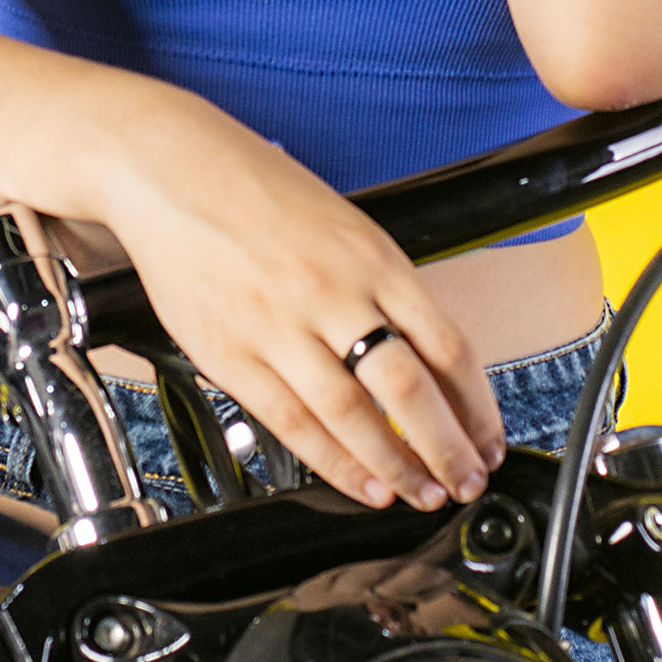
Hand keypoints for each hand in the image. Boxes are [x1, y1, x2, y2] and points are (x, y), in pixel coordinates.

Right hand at [104, 117, 504, 510]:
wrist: (173, 169)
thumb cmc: (259, 191)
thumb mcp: (345, 226)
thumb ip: (383, 289)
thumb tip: (426, 362)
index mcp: (372, 257)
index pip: (447, 346)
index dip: (476, 406)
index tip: (488, 437)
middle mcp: (333, 292)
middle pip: (408, 389)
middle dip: (447, 448)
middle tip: (466, 480)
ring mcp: (280, 326)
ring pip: (354, 416)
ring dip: (396, 466)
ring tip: (420, 492)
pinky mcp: (232, 354)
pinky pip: (293, 422)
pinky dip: (334, 462)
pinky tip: (362, 484)